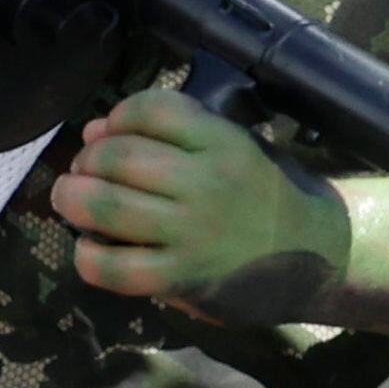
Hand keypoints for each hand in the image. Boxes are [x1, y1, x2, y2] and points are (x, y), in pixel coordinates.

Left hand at [51, 86, 350, 324]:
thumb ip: (174, 134)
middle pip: (119, 156)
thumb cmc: (266, 195)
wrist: (317, 256)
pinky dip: (88, 256)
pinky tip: (87, 247)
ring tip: (71, 198)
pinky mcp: (183, 278)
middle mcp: (207, 183)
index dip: (117, 115)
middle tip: (83, 169)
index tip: (108, 130)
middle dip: (87, 159)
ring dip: (74, 197)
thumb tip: (94, 131)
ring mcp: (193, 233)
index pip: (152, 109)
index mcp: (222, 141)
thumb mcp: (236, 146)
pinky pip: (116, 268)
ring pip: (109, 206)